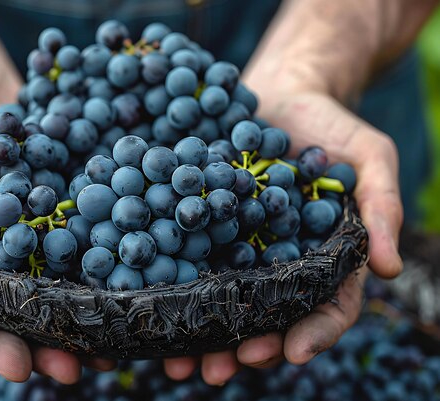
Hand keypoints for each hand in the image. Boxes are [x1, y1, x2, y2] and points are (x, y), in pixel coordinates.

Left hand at [163, 90, 401, 384]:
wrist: (280, 93)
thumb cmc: (333, 124)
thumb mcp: (370, 158)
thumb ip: (383, 207)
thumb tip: (388, 269)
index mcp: (326, 256)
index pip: (328, 306)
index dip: (313, 333)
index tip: (290, 352)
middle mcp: (281, 262)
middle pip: (267, 317)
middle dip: (243, 347)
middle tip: (217, 371)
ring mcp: (241, 247)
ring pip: (223, 300)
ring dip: (201, 334)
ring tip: (175, 363)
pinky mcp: (206, 227)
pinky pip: (189, 260)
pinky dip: (172, 287)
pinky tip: (149, 305)